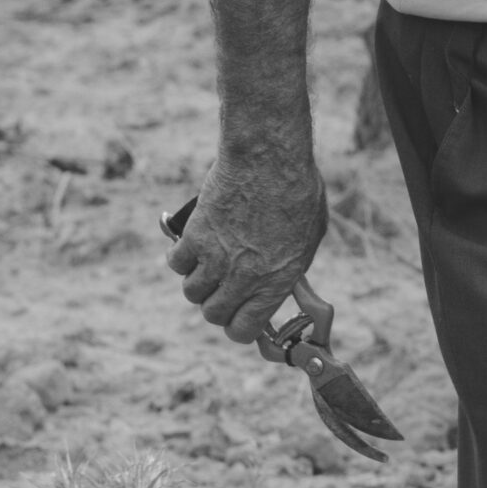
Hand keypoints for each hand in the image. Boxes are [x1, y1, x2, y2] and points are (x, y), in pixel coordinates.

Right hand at [164, 150, 328, 343]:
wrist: (269, 158)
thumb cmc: (298, 189)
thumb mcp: (310, 234)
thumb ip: (291, 264)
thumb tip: (282, 279)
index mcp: (276, 281)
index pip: (244, 329)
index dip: (238, 326)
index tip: (238, 316)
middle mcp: (244, 277)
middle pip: (213, 314)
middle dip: (216, 305)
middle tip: (221, 288)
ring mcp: (216, 259)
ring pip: (192, 292)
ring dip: (198, 281)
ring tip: (207, 264)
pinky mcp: (195, 237)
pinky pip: (176, 263)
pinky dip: (180, 257)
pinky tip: (189, 246)